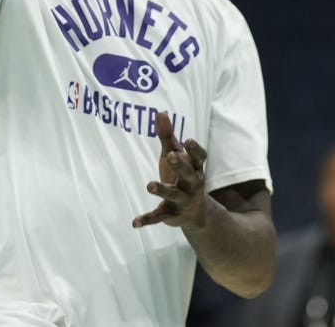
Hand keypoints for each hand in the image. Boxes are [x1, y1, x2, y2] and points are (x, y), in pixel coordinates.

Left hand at [132, 111, 208, 228]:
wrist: (195, 213)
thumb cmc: (182, 175)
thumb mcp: (175, 155)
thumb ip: (168, 136)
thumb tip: (160, 112)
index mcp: (194, 168)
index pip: (199, 158)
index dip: (195, 150)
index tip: (188, 140)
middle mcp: (191, 185)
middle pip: (189, 175)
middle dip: (181, 165)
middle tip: (171, 155)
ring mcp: (182, 201)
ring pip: (173, 195)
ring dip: (162, 190)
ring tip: (149, 185)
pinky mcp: (171, 215)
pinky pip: (159, 217)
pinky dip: (147, 220)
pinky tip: (135, 222)